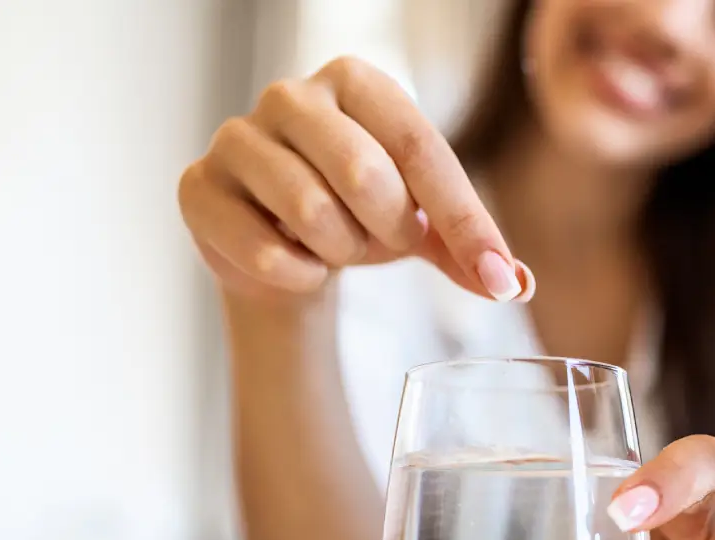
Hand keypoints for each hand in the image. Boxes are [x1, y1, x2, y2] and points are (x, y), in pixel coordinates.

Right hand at [177, 56, 532, 302]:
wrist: (279, 249)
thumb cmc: (357, 217)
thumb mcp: (421, 224)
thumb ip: (468, 246)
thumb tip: (515, 282)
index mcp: (357, 82)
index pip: (421, 148)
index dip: (464, 221)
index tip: (496, 279)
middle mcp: (292, 95)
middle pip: (366, 176)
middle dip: (389, 232)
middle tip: (381, 240)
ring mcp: (237, 137)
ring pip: (312, 214)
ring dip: (340, 253)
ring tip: (333, 245)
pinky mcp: (199, 187)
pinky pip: (266, 251)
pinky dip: (298, 276)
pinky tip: (295, 261)